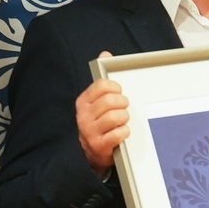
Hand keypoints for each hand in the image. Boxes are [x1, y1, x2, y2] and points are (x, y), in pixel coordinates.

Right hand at [75, 55, 127, 173]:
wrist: (92, 153)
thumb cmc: (98, 123)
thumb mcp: (96, 101)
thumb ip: (102, 79)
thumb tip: (105, 54)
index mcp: (83, 101)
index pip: (101, 85)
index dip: (115, 88)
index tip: (119, 93)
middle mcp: (83, 115)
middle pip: (110, 101)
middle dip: (123, 103)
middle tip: (124, 108)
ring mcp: (90, 131)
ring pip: (115, 117)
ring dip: (125, 118)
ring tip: (123, 121)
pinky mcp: (99, 146)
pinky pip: (118, 134)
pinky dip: (124, 132)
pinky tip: (122, 133)